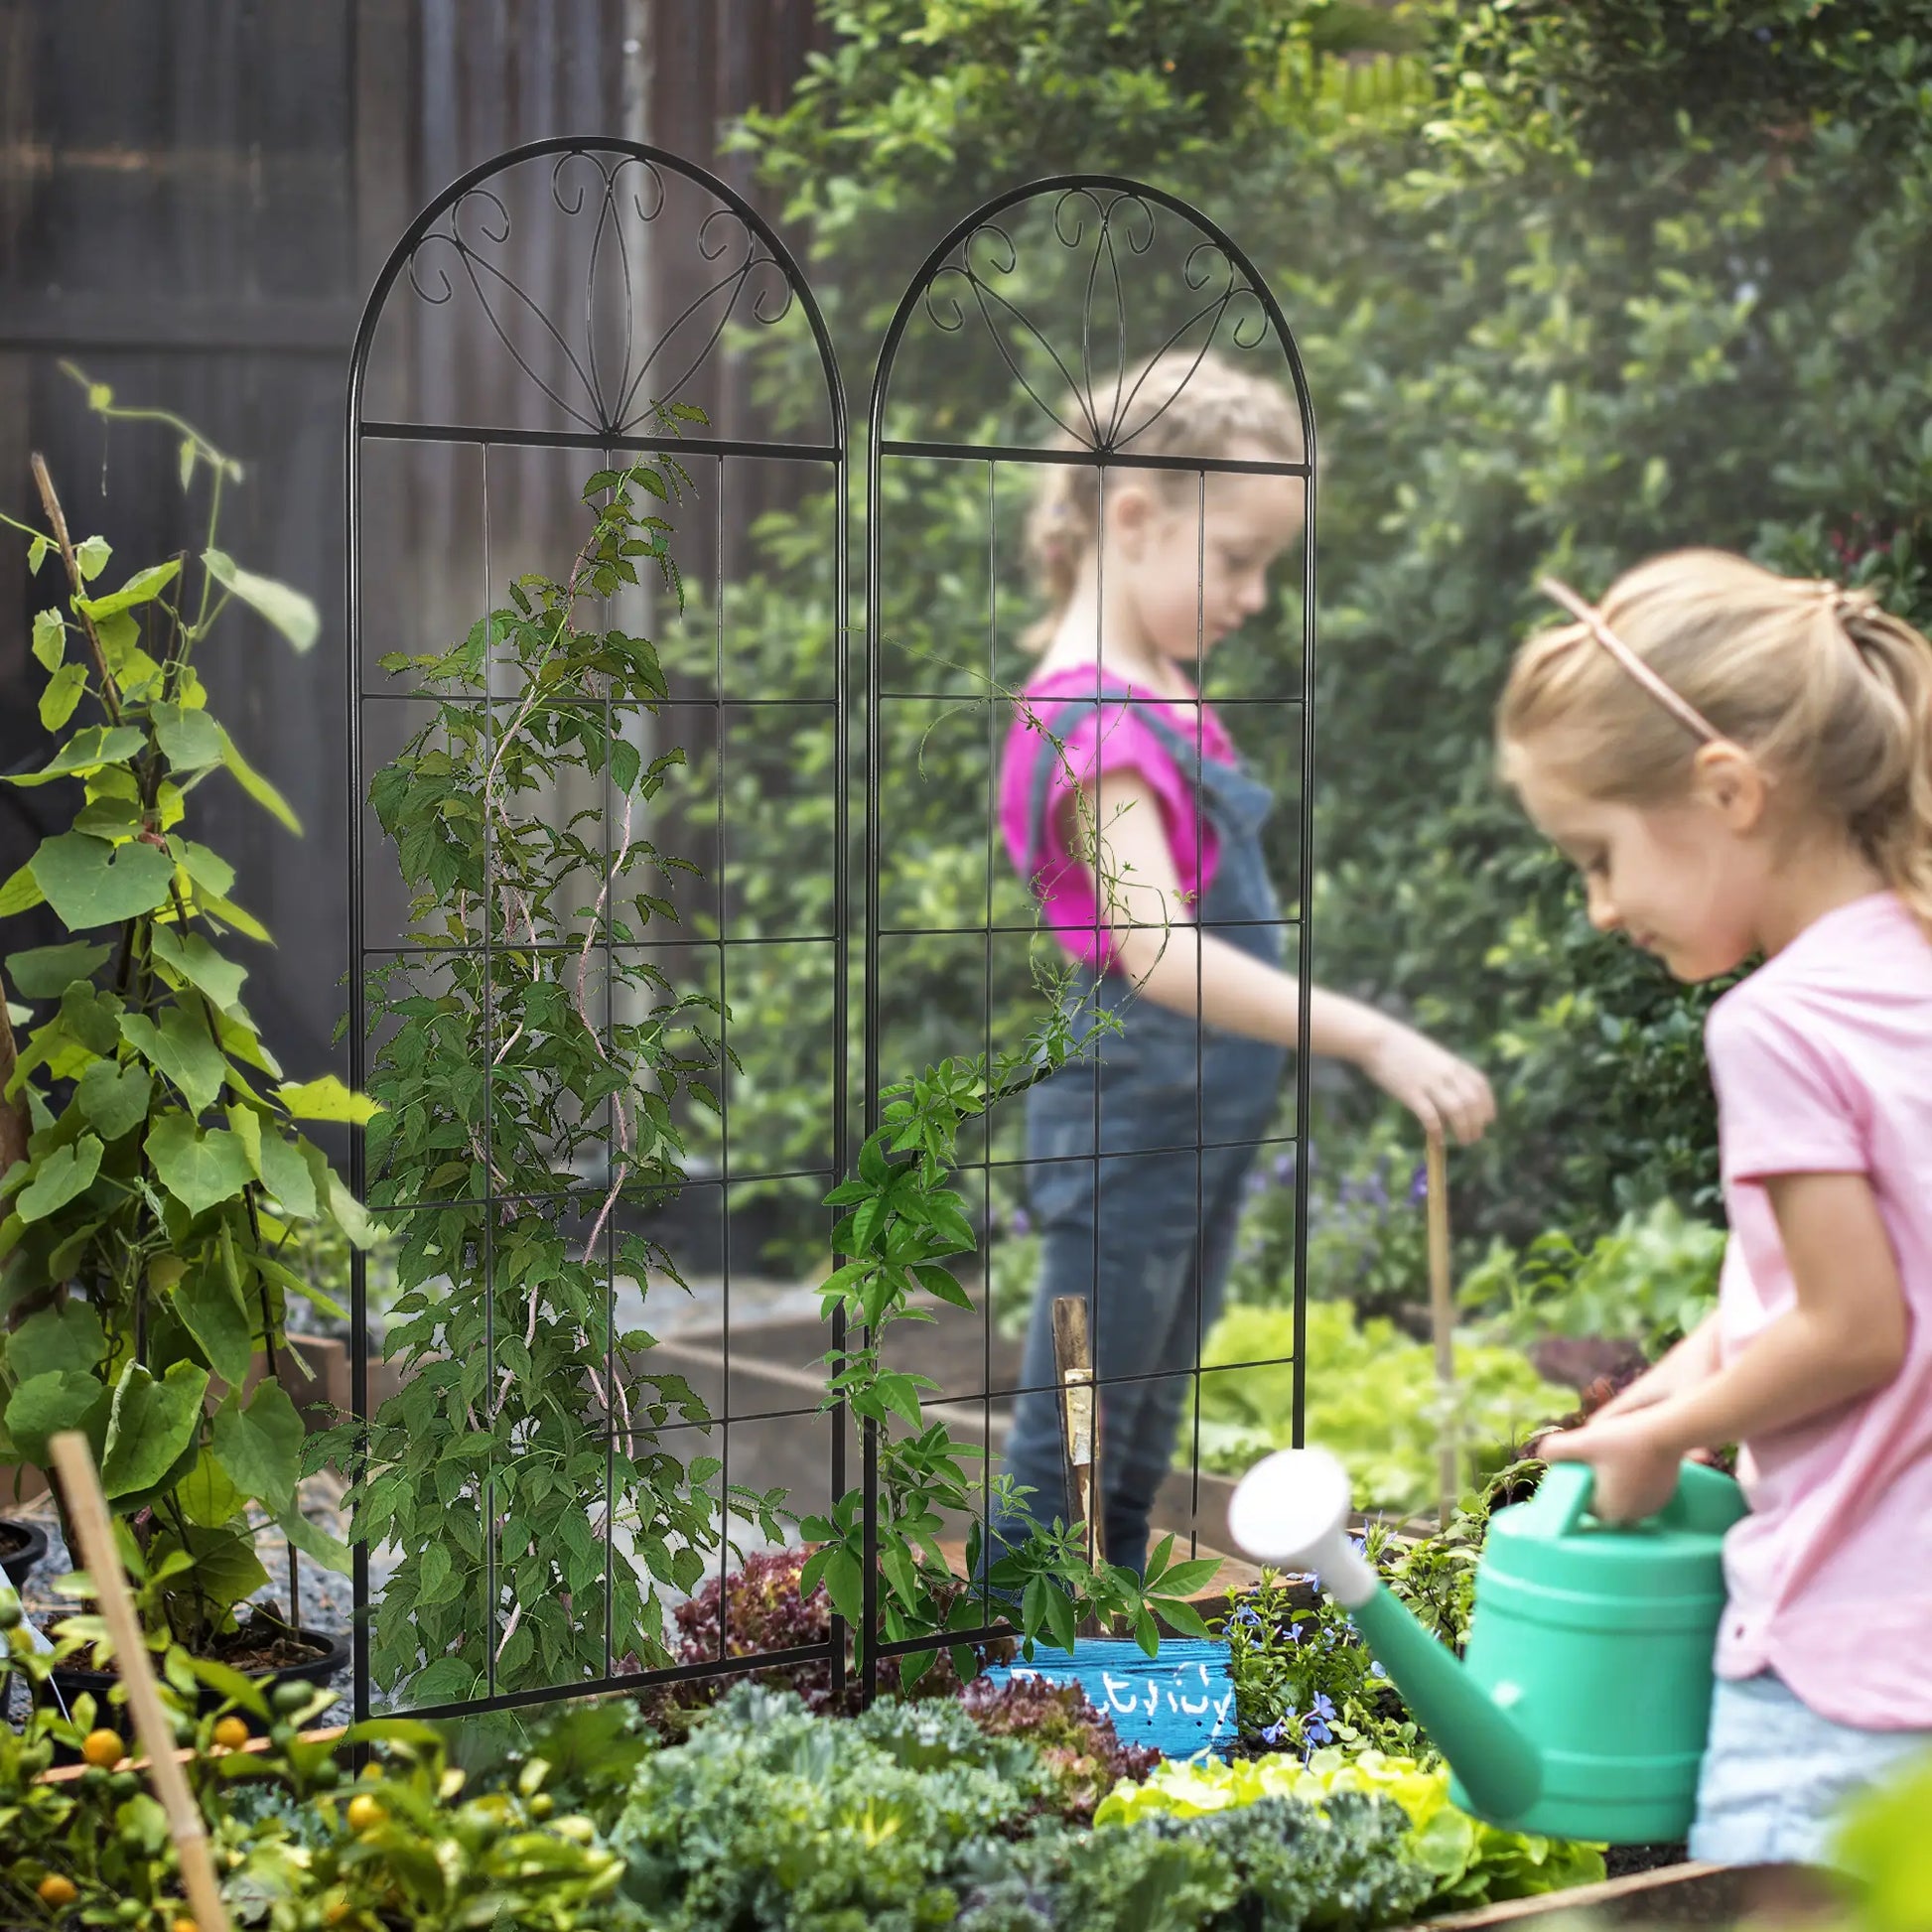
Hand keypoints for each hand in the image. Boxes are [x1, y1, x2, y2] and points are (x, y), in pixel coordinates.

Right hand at [1361, 1023, 1495, 1144]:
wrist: (1376, 1039)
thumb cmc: (1400, 1047)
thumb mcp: (1430, 1055)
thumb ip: (1444, 1072)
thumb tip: (1452, 1099)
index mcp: (1452, 1062)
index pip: (1480, 1085)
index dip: (1488, 1104)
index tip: (1489, 1120)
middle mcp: (1445, 1072)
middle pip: (1472, 1101)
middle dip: (1478, 1122)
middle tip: (1474, 1137)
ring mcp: (1429, 1082)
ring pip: (1457, 1110)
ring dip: (1464, 1129)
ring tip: (1463, 1141)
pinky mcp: (1411, 1092)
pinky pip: (1430, 1116)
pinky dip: (1437, 1130)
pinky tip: (1438, 1140)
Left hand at [1539, 1416, 1684, 1522]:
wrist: (1669, 1431)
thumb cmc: (1625, 1439)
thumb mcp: (1583, 1440)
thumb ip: (1556, 1449)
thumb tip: (1543, 1456)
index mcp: (1610, 1512)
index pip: (1583, 1503)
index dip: (1578, 1482)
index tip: (1578, 1462)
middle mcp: (1633, 1517)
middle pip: (1603, 1500)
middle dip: (1595, 1481)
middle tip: (1593, 1455)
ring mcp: (1652, 1508)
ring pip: (1623, 1495)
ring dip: (1614, 1479)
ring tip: (1612, 1454)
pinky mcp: (1665, 1496)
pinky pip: (1640, 1490)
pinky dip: (1632, 1477)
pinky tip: (1628, 1456)